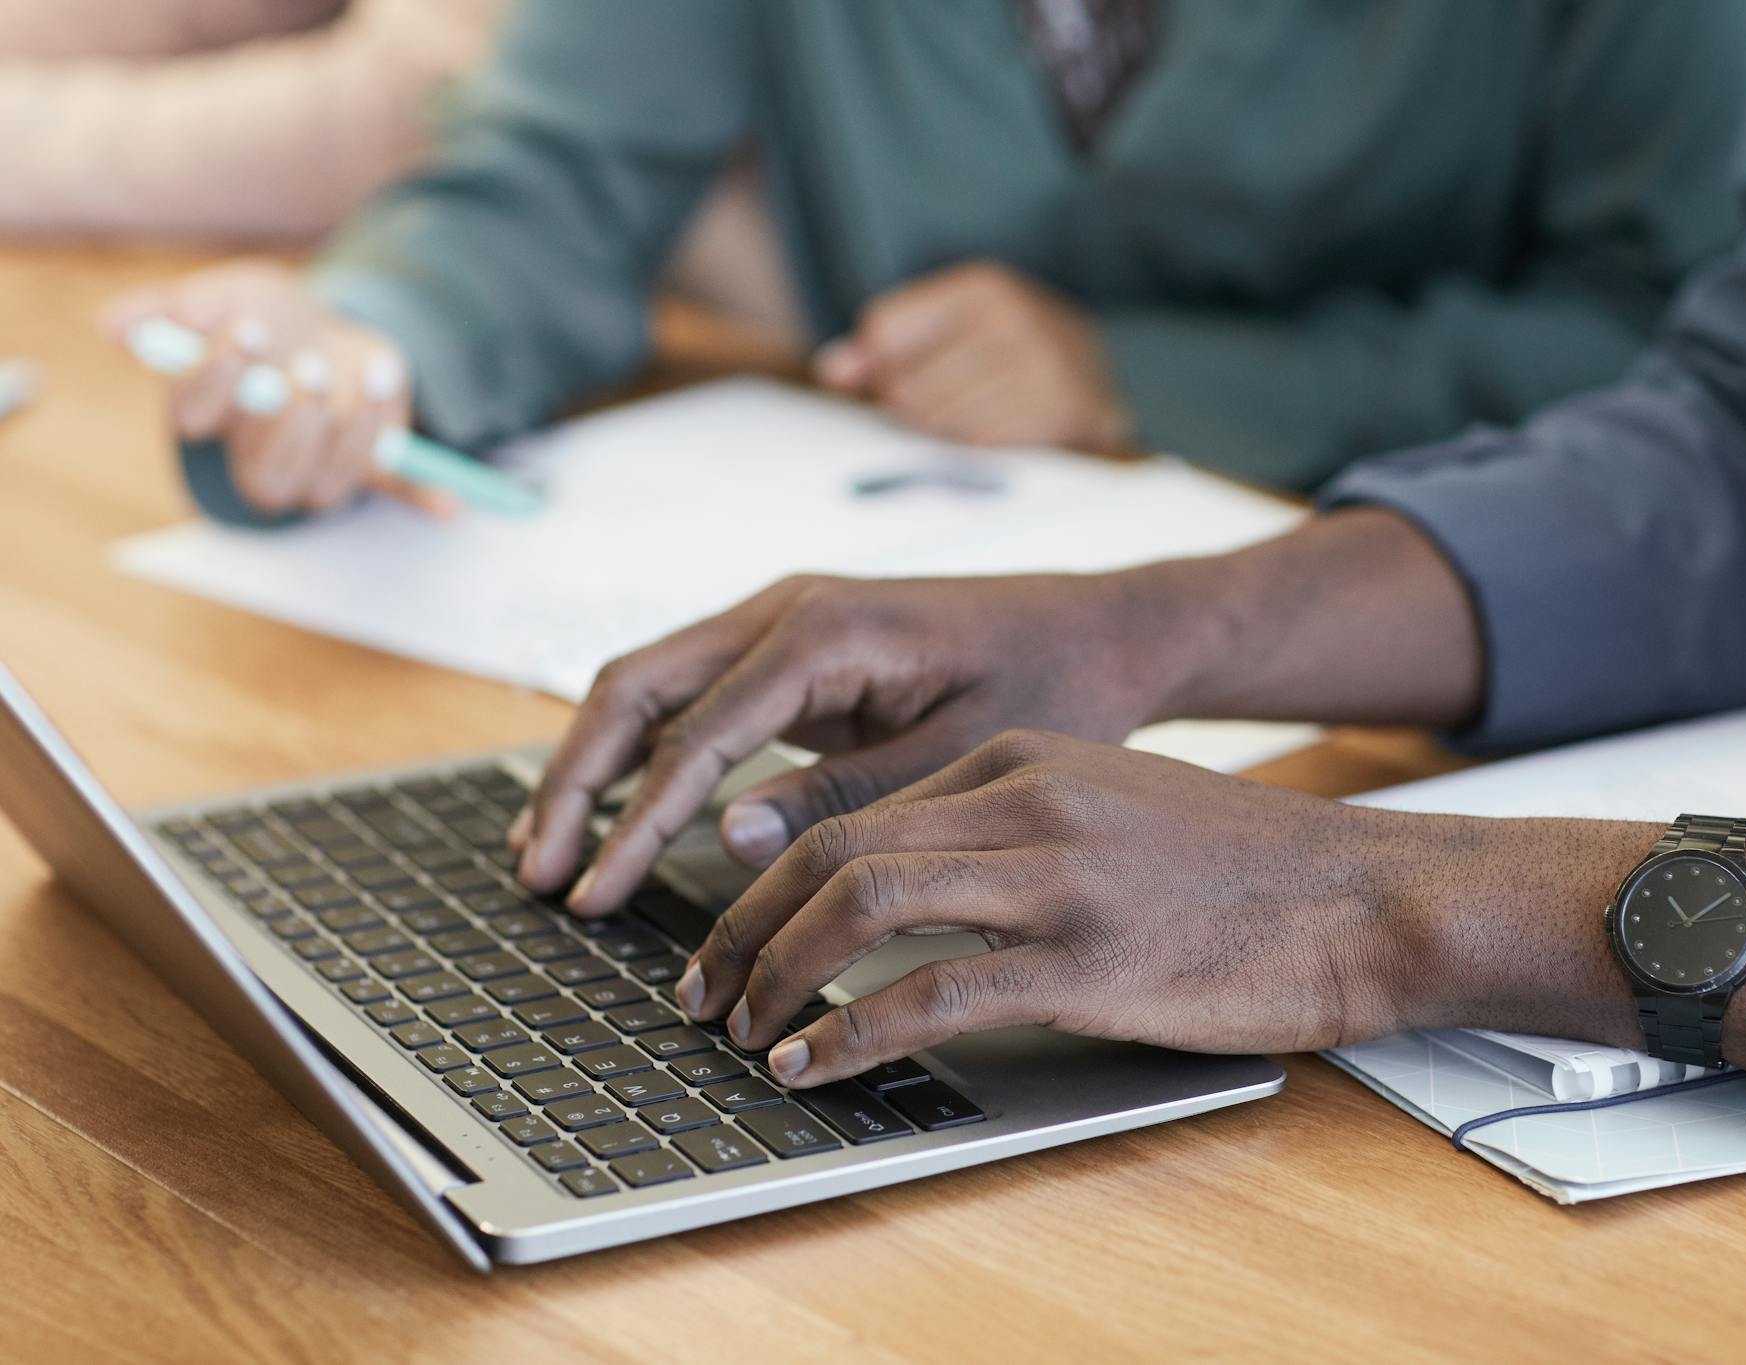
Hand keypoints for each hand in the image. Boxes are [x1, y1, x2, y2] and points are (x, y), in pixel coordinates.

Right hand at [102, 263, 453, 516]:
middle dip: (289, 422)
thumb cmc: (264, 317)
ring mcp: (320, 464)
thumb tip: (113, 325)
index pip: (197, 417)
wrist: (322, 325)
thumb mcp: (224, 296)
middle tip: (304, 368)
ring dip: (356, 432)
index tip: (246, 329)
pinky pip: (396, 489)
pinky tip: (453, 506)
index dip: (216, 377)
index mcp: (216, 417)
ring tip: (369, 372)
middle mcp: (262, 454)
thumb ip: (175, 309)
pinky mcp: (372, 460)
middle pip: (267, 471)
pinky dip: (424, 498)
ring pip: (332, 483)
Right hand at [513, 567, 1226, 910]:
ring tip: (548, 853)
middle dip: (579, 781)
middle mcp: (788, 608)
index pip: (696, 730)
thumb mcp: (959, 756)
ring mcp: (784, 620)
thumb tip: (724, 839)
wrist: (1104, 630)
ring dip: (595, 765)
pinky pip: (692, 694)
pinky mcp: (792, 649)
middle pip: (639, 687)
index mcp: (826, 628)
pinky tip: (616, 815)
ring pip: (651, 684)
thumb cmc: (1052, 683)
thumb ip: (844, 798)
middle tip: (539, 876)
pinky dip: (643, 752)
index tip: (595, 893)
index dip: (636, 818)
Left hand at [680, 731, 1399, 1086]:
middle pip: (835, 850)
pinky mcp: (1085, 960)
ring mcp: (1055, 877)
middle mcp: (1026, 800)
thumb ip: (1012, 827)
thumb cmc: (1245, 870)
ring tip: (739, 1030)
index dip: (771, 881)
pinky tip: (811, 1064)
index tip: (734, 935)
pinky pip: (928, 990)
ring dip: (775, 973)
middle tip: (699, 989)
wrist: (1365, 898)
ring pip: (861, 904)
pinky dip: (847, 1031)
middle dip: (743, 926)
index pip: (857, 812)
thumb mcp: (1113, 807)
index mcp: (1023, 759)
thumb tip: (908, 887)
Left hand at [814, 261, 1131, 452]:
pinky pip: (977, 444)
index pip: (882, 330)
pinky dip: (977, 447)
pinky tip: (998, 430)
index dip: (882, 363)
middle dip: (914, 405)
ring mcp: (1038, 365)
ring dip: (945, 431)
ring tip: (976, 415)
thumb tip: (831, 370)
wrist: (1106, 386)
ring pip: (936, 419)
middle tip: (950, 401)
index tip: (910, 369)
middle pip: (904, 384)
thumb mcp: (953, 331)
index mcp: (982, 286)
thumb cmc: (1011, 356)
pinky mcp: (1056, 410)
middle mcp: (1012, 318)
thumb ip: (884, 347)